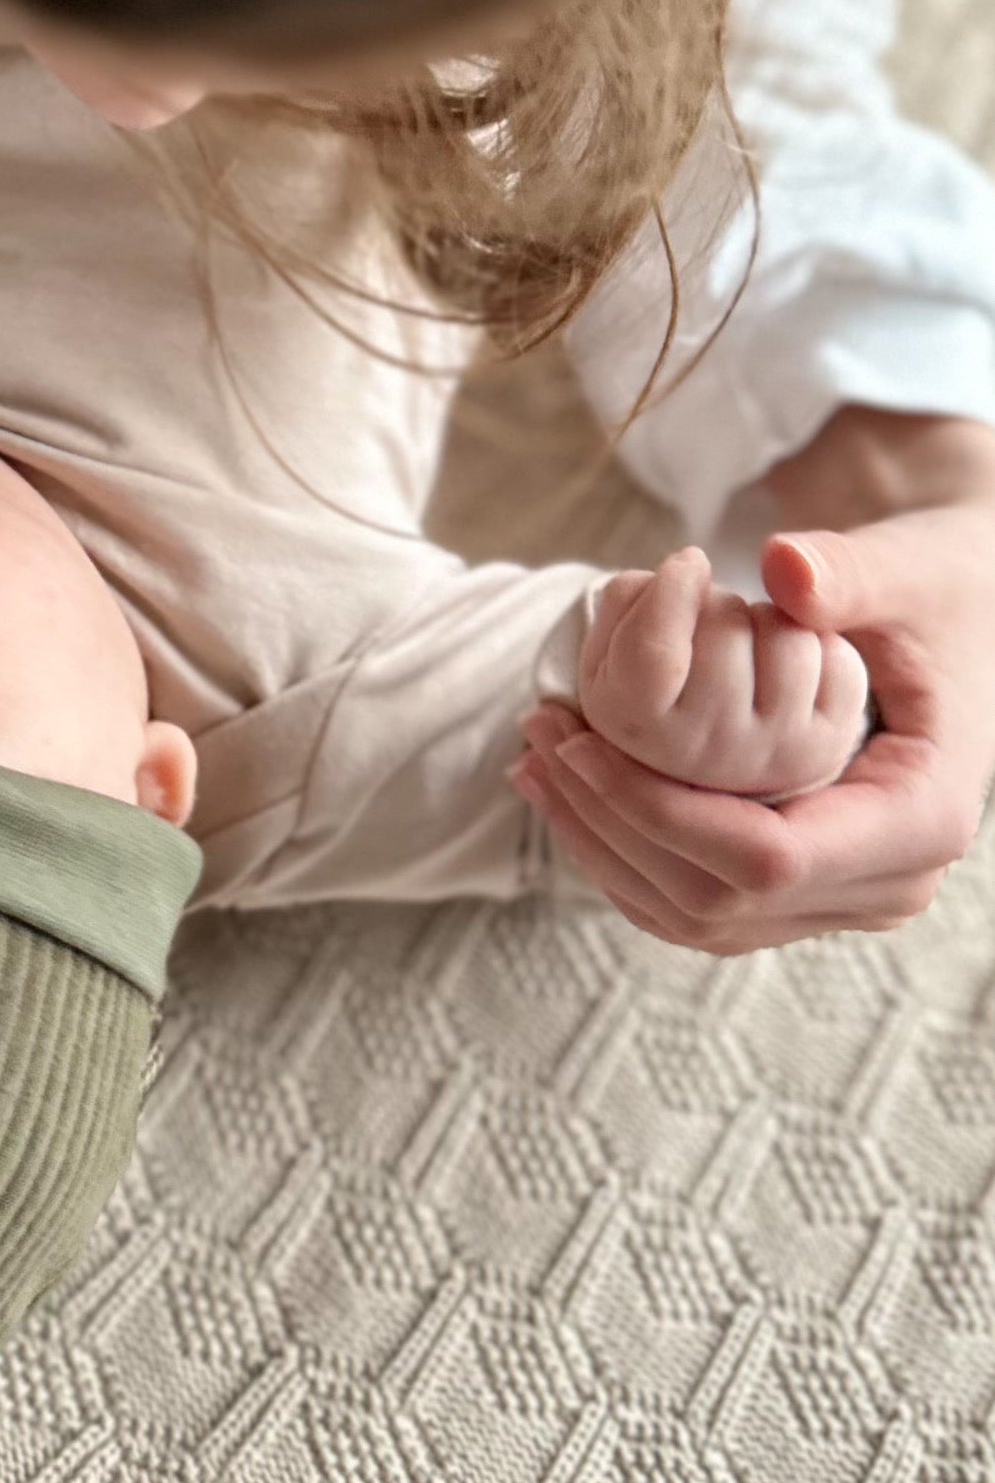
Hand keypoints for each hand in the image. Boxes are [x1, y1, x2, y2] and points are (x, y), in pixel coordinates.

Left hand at [511, 412, 994, 953]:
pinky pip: (693, 899)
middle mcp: (885, 884)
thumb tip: (785, 569)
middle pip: (715, 901)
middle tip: (535, 741)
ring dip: (600, 847)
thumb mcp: (910, 566)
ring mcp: (839, 900)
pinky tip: (564, 786)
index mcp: (920, 820)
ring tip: (532, 761)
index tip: (576, 745)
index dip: (658, 812)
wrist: (961, 614)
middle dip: (610, 827)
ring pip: (692, 916)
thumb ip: (853, 574)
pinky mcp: (799, 893)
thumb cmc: (940, 583)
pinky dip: (622, 851)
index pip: (765, 858)